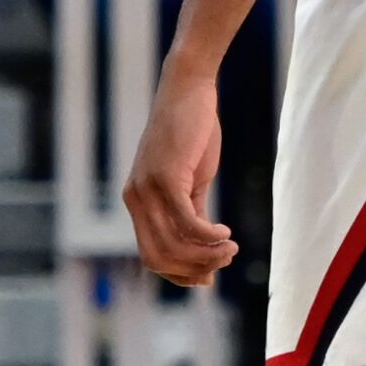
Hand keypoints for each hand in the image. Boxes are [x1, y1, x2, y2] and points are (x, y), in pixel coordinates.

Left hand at [123, 66, 236, 287]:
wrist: (188, 91)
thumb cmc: (191, 135)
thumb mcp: (191, 183)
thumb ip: (193, 216)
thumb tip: (205, 255)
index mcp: (138, 202)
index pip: (152, 256)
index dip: (180, 274)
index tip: (209, 275)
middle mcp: (136, 199)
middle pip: (159, 258)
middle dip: (195, 269)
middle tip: (225, 259)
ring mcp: (146, 189)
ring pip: (173, 245)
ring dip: (206, 255)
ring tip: (229, 247)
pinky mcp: (165, 178)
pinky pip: (186, 223)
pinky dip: (208, 236)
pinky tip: (225, 233)